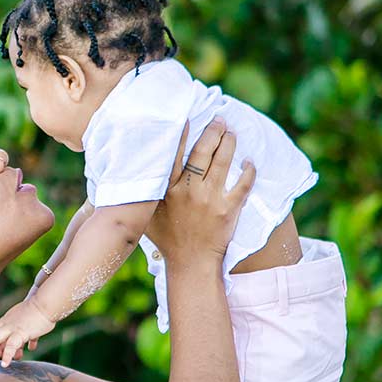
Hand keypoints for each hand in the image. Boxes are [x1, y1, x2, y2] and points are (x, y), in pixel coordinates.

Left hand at [0, 295, 54, 367]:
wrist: (46, 303)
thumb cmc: (40, 311)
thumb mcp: (29, 322)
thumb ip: (27, 334)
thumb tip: (30, 347)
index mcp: (8, 319)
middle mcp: (8, 323)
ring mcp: (14, 327)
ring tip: (3, 364)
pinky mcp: (22, 332)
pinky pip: (12, 346)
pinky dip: (9, 356)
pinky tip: (8, 363)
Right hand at [148, 119, 254, 267]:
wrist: (191, 263)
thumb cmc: (167, 238)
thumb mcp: (148, 215)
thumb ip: (144, 194)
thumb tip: (132, 174)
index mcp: (167, 191)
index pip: (174, 156)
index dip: (182, 135)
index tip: (187, 118)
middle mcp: (189, 192)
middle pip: (203, 153)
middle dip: (212, 132)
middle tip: (219, 120)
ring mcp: (210, 200)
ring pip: (222, 163)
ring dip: (229, 143)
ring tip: (232, 132)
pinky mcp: (228, 210)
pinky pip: (242, 185)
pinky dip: (247, 171)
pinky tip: (249, 162)